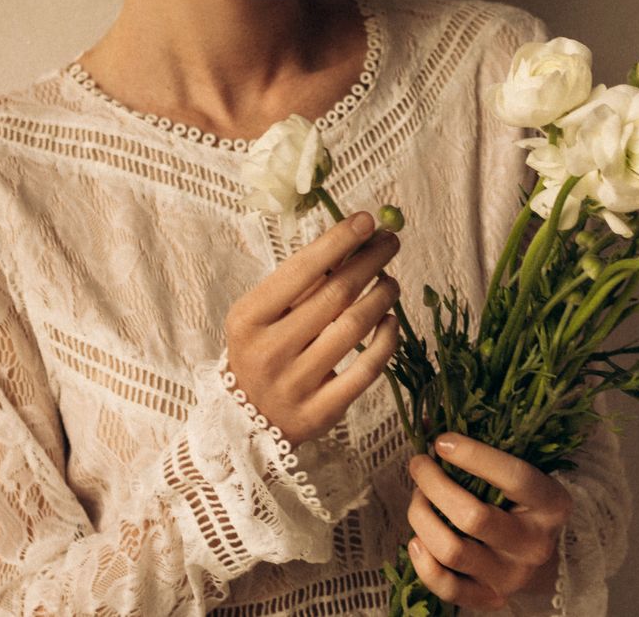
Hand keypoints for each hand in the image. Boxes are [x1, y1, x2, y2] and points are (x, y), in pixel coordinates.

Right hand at [223, 210, 401, 447]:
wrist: (247, 419)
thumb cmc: (261, 350)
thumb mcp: (263, 315)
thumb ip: (301, 284)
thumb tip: (351, 241)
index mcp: (248, 318)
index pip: (300, 270)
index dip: (338, 241)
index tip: (367, 220)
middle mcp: (269, 351)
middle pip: (334, 295)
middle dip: (369, 261)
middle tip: (391, 241)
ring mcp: (295, 384)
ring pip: (353, 329)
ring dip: (381, 296)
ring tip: (391, 281)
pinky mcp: (320, 412)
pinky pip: (365, 371)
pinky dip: (385, 341)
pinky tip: (391, 321)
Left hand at [405, 435, 571, 610]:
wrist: (541, 561)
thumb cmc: (520, 504)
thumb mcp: (515, 473)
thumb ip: (481, 447)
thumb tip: (425, 421)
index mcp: (552, 506)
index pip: (516, 478)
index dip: (474, 455)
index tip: (441, 440)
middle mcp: (535, 545)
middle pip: (473, 518)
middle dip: (434, 485)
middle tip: (419, 464)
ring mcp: (512, 577)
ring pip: (452, 551)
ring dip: (422, 517)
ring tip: (417, 498)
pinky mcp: (489, 598)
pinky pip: (446, 587)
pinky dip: (422, 561)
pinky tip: (416, 539)